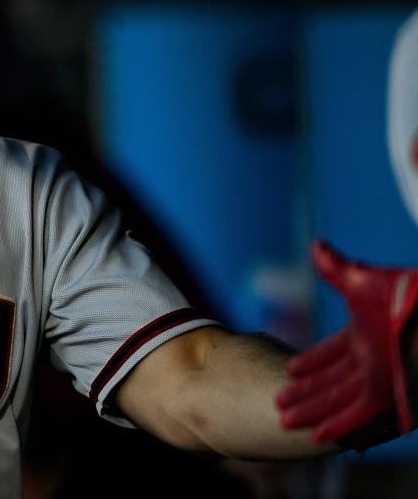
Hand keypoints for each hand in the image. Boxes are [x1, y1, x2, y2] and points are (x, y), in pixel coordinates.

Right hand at [276, 241, 417, 449]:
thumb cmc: (401, 294)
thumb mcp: (360, 281)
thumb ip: (335, 269)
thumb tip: (316, 245)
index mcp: (365, 334)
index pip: (332, 354)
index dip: (311, 362)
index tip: (289, 371)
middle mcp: (371, 360)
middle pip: (332, 381)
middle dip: (306, 392)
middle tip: (279, 402)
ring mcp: (380, 378)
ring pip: (339, 400)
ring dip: (313, 411)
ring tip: (285, 419)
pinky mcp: (388, 395)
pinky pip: (358, 414)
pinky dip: (338, 425)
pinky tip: (316, 435)